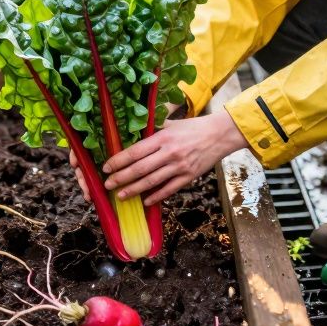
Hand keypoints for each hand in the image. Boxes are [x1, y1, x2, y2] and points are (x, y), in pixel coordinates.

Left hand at [69, 102, 184, 203]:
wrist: (220, 135)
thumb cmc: (193, 127)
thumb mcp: (171, 124)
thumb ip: (153, 130)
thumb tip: (132, 135)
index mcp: (163, 138)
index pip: (135, 152)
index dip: (118, 161)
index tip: (106, 167)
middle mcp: (169, 153)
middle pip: (140, 169)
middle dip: (121, 178)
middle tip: (107, 184)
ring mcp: (179, 167)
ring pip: (152, 182)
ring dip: (134, 190)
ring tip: (121, 195)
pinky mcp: (189, 177)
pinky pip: (169, 189)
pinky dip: (156, 196)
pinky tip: (145, 201)